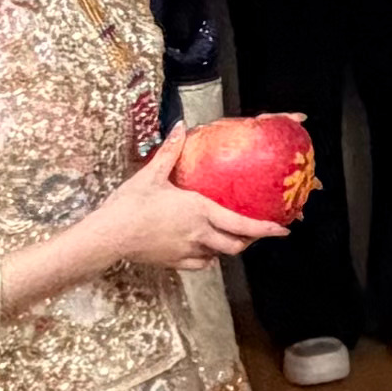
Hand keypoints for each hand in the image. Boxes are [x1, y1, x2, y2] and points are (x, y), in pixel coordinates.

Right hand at [79, 161, 279, 277]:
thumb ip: (170, 152)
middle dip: (249, 240)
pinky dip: (207, 257)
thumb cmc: (130, 205)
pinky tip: (203, 248)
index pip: (241, 224)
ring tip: (230, 236)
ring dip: (227, 247)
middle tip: (256, 232)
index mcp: (199, 210)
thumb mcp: (151, 175)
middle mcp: (199, 233)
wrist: (109, 236)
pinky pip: (200, 263)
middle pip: (236, 244)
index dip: (264, 229)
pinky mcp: (174, 263)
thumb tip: (180, 126)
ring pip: (219, 255)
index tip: (282, 230)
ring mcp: (187, 251)